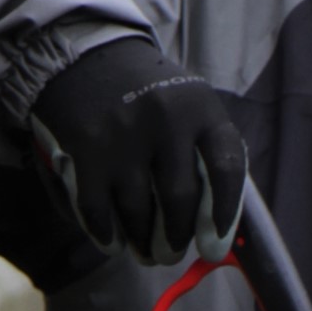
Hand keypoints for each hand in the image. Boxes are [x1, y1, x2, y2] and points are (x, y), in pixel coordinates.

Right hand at [29, 36, 246, 265]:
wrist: (88, 57)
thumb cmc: (151, 97)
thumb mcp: (191, 110)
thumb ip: (208, 160)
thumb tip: (217, 234)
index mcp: (200, 108)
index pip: (226, 167)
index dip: (224, 214)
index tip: (213, 247)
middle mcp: (165, 117)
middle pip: (179, 200)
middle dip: (177, 238)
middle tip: (172, 253)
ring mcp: (123, 133)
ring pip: (138, 212)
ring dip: (143, 243)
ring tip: (146, 252)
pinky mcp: (85, 148)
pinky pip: (98, 210)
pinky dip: (107, 236)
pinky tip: (114, 243)